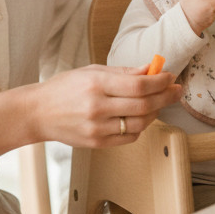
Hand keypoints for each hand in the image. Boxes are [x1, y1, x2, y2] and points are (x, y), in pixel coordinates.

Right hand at [30, 64, 181, 147]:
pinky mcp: (96, 143)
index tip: (171, 77)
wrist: (38, 112)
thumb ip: (123, 72)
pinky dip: (141, 127)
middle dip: (165, 97)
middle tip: (176, 91)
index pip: (139, 84)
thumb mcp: (92, 71)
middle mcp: (98, 107)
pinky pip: (128, 137)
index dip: (160, 81)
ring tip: (160, 103)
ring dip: (155, 113)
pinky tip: (143, 117)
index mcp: (97, 84)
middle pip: (144, 105)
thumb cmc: (65, 87)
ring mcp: (97, 128)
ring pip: (139, 124)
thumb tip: (150, 70)